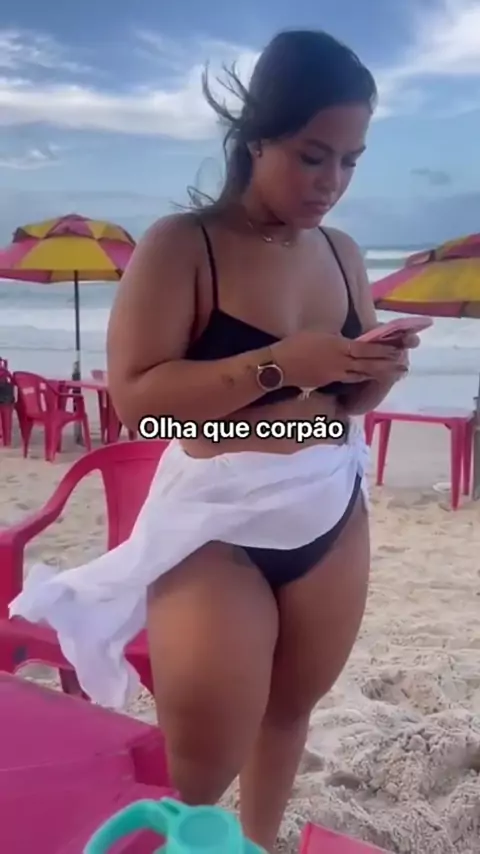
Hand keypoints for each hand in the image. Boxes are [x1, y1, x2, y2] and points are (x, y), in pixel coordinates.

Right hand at [272, 330, 403, 387]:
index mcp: (339, 346)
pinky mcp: (329, 382)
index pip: (366, 349)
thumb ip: (337, 338)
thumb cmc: (295, 344)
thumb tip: (347, 341)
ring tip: (394, 373)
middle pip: (369, 365)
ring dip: (379, 373)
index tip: (399, 350)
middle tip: (404, 366)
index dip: (383, 351)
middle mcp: (341, 362)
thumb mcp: (319, 333)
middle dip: (388, 365)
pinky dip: (363, 377)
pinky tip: (369, 377)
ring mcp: (336, 374)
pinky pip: (351, 379)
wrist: (279, 366)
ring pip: (362, 374)